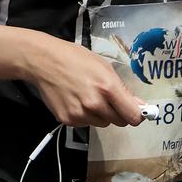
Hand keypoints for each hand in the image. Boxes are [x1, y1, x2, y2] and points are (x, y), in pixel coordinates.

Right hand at [23, 35, 146, 127]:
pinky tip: (75, 100)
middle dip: (118, 113)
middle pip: (119, 122)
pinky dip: (84, 115)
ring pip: (102, 123)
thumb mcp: (103, 66)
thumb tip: (139, 106)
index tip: (136, 112)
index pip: (132, 116)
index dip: (136, 115)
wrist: (42, 61)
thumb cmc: (74, 58)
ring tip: (87, 96)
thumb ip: (122, 88)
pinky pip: (85, 124)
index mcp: (107, 87)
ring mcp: (80, 114)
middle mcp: (94, 104)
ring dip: (100, 114)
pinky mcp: (67, 120)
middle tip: (107, 99)